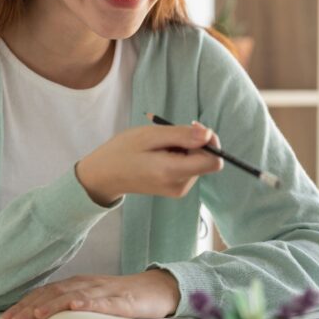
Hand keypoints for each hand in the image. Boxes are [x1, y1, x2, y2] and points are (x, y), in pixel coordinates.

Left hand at [1, 269, 181, 318]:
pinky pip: (103, 301)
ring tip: (36, 316)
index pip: (46, 291)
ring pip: (74, 295)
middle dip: (31, 306)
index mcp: (79, 284)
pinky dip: (88, 303)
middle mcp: (88, 284)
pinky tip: (76, 307)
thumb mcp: (94, 301)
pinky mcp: (123, 301)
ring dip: (53, 305)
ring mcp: (105, 291)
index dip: (26, 303)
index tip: (6, 318)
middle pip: (54, 292)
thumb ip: (73, 306)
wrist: (158, 289)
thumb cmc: (124, 298)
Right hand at [75, 121, 222, 205]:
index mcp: (173, 172)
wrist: (104, 176)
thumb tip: (209, 134)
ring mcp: (179, 190)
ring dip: (185, 149)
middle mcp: (181, 186)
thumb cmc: (123, 151)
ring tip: (160, 146)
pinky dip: (180, 156)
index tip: (193, 129)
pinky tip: (161, 154)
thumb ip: (182, 135)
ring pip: (198, 162)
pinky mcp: (176, 189)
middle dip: (194, 143)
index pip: (214, 161)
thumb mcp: (150, 135)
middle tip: (169, 134)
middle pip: (206, 160)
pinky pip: (189, 168)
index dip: (210, 142)